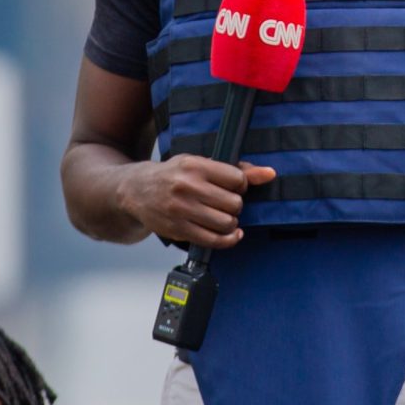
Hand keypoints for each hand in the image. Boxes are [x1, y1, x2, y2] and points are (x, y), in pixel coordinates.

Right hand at [115, 156, 275, 247]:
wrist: (135, 190)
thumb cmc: (172, 175)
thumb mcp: (199, 164)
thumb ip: (236, 169)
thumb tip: (269, 174)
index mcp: (194, 165)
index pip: (237, 179)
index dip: (241, 185)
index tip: (233, 187)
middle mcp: (187, 186)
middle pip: (234, 203)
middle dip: (235, 205)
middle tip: (225, 203)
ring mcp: (181, 210)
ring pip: (226, 223)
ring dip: (231, 223)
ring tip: (223, 217)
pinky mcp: (178, 229)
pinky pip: (214, 240)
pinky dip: (228, 240)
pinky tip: (230, 234)